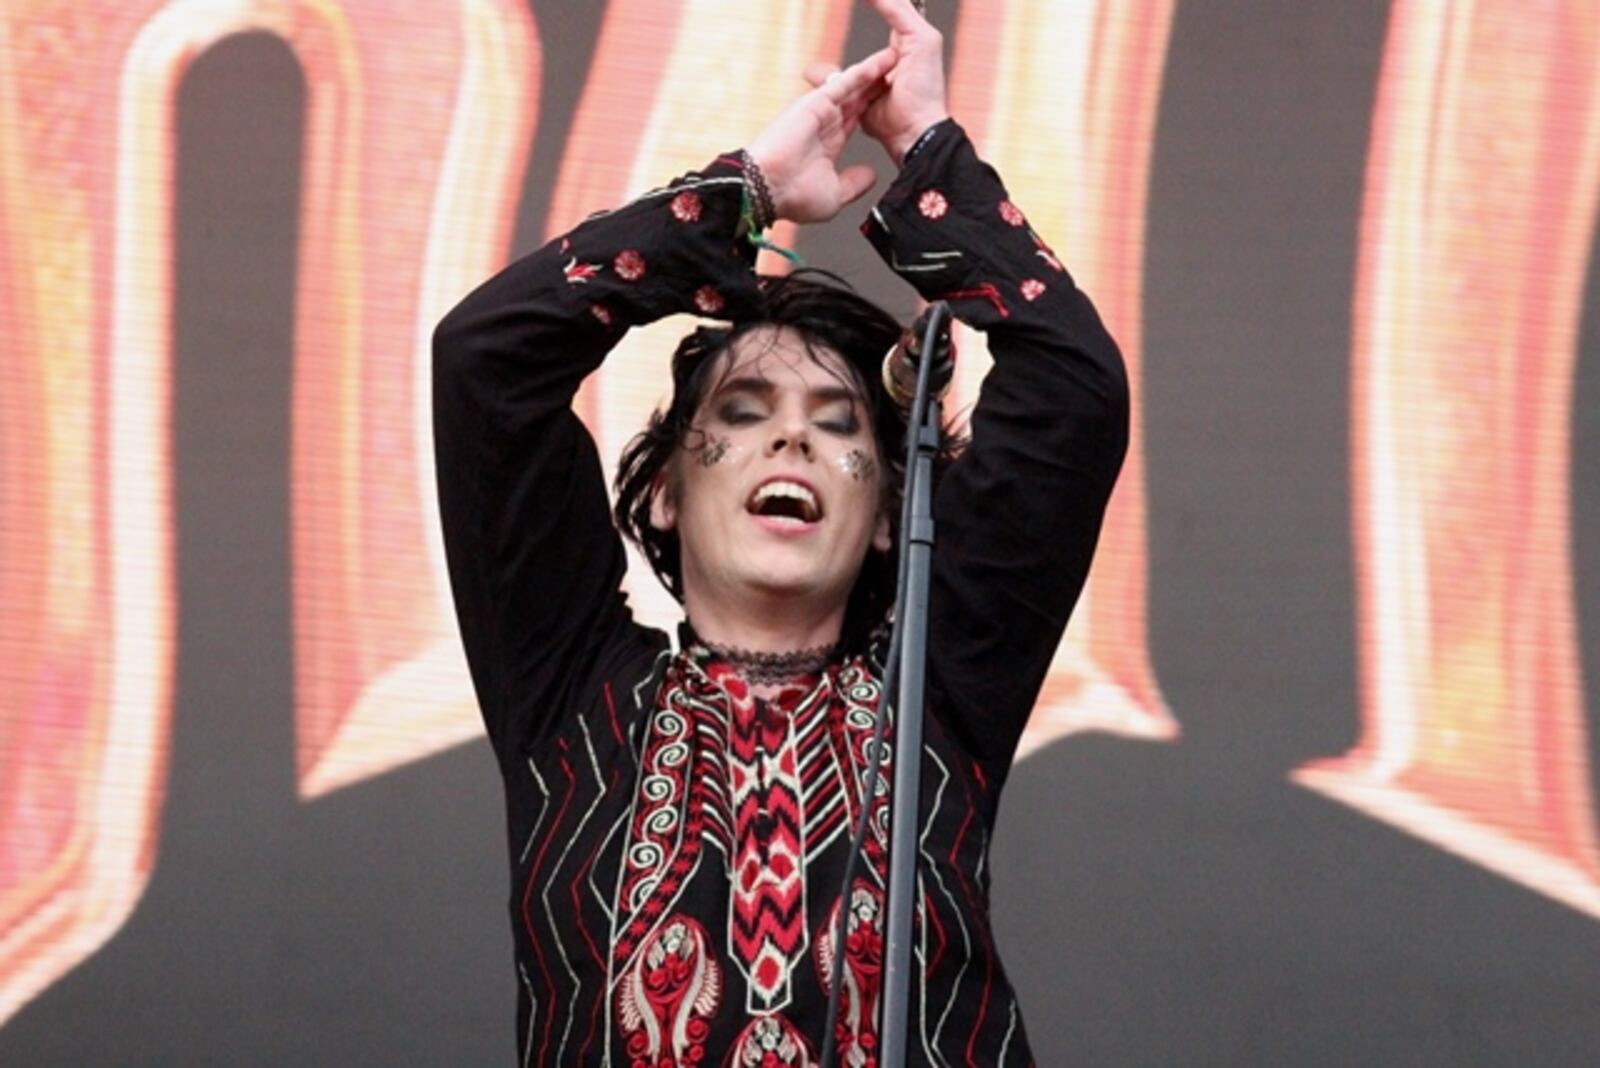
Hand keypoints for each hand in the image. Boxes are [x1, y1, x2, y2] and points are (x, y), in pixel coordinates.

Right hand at [745, 47, 896, 224]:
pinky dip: (862, 72)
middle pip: (856, 100)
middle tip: (898, 72)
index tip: (894, 102)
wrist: (769, 189)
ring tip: (895, 57)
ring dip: (873, 73)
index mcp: (828, 145)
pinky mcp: (816, 103)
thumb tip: (871, 175)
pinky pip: (843, 83)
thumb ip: (854, 184)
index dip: (874, 109)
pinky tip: (881, 62)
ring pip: (852, 88)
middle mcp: (824, 125)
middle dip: (876, 86)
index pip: (855, 121)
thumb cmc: (794, 198)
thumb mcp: (835, 195)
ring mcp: (819, 112)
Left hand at [806, 0, 949, 164]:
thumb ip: (838, 79)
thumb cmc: (894, 127)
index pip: (888, 17)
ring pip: (895, 3)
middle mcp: (914, 44)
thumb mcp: (856, 97)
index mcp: (903, 55)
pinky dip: (877, 1)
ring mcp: (921, 41)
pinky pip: (896, 9)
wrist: (912, 138)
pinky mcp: (923, 41)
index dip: (871, 2)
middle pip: (893, 5)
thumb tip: (810, 72)